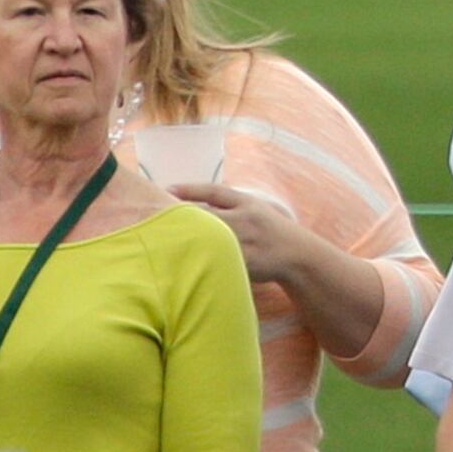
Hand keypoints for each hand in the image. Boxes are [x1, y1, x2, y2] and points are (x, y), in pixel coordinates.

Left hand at [171, 179, 321, 284]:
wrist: (298, 255)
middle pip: (206, 214)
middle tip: (154, 215)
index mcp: (246, 202)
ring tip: (161, 239)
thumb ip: (226, 203)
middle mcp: (245, 218)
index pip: (214, 191)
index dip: (189, 189)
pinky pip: (219, 259)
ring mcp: (246, 241)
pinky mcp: (246, 262)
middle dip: (181, 214)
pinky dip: (201, 259)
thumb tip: (188, 198)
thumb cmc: (269, 231)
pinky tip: (183, 261)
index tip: (166, 189)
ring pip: (210, 238)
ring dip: (186, 238)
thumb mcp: (253, 208)